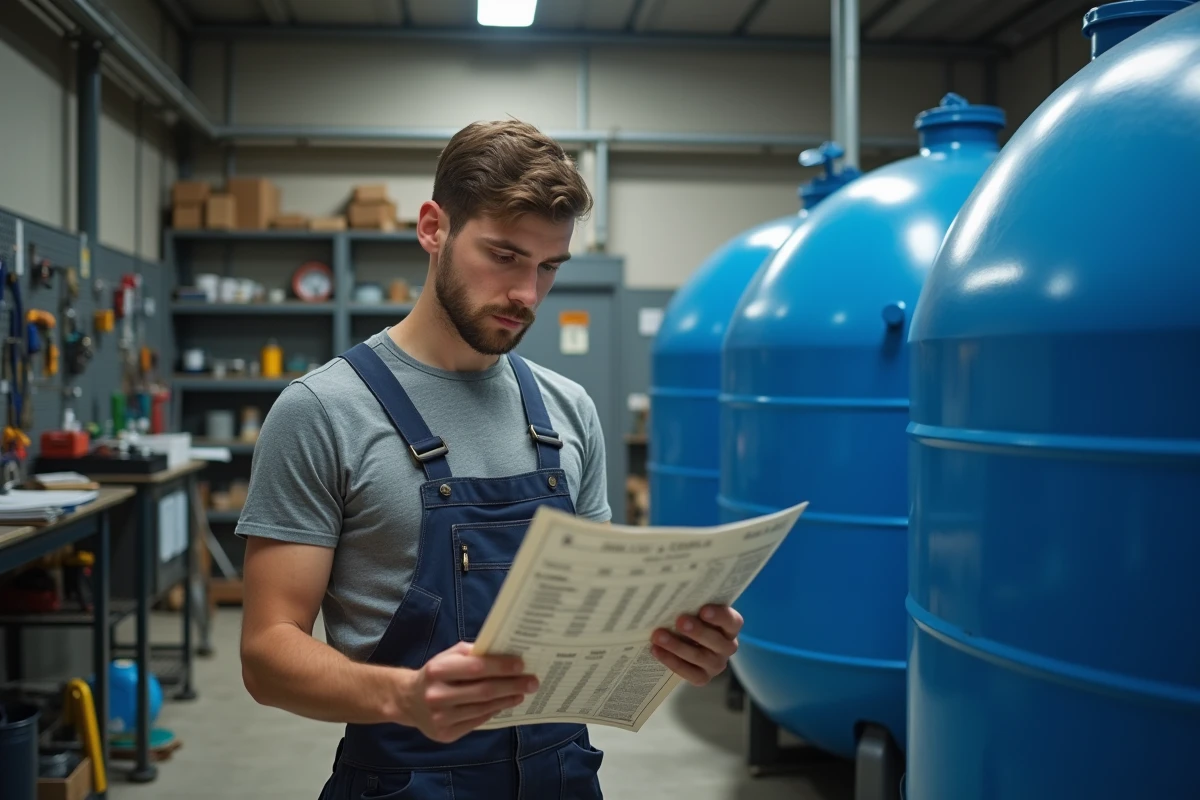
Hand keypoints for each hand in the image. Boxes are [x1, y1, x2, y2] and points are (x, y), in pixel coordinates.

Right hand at [402, 641, 538, 742]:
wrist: (408, 701)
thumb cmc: (436, 673)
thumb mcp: (448, 656)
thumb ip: (472, 653)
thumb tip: (505, 653)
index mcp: (437, 671)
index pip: (476, 668)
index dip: (501, 666)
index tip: (521, 664)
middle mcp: (437, 696)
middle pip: (484, 691)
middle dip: (512, 685)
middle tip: (532, 681)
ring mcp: (441, 718)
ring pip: (483, 708)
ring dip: (506, 700)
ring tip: (521, 692)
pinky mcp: (445, 734)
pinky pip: (477, 722)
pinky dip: (493, 712)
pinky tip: (504, 703)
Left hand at [650, 605, 742, 686]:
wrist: (687, 642)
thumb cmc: (693, 618)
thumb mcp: (697, 610)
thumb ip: (693, 604)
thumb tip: (674, 594)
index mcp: (730, 627)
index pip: (732, 621)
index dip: (719, 616)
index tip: (704, 610)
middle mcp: (727, 647)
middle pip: (716, 641)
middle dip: (697, 631)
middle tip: (680, 621)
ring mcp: (716, 664)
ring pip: (699, 657)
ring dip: (677, 646)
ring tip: (658, 636)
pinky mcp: (703, 677)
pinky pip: (688, 672)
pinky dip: (671, 661)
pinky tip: (656, 650)